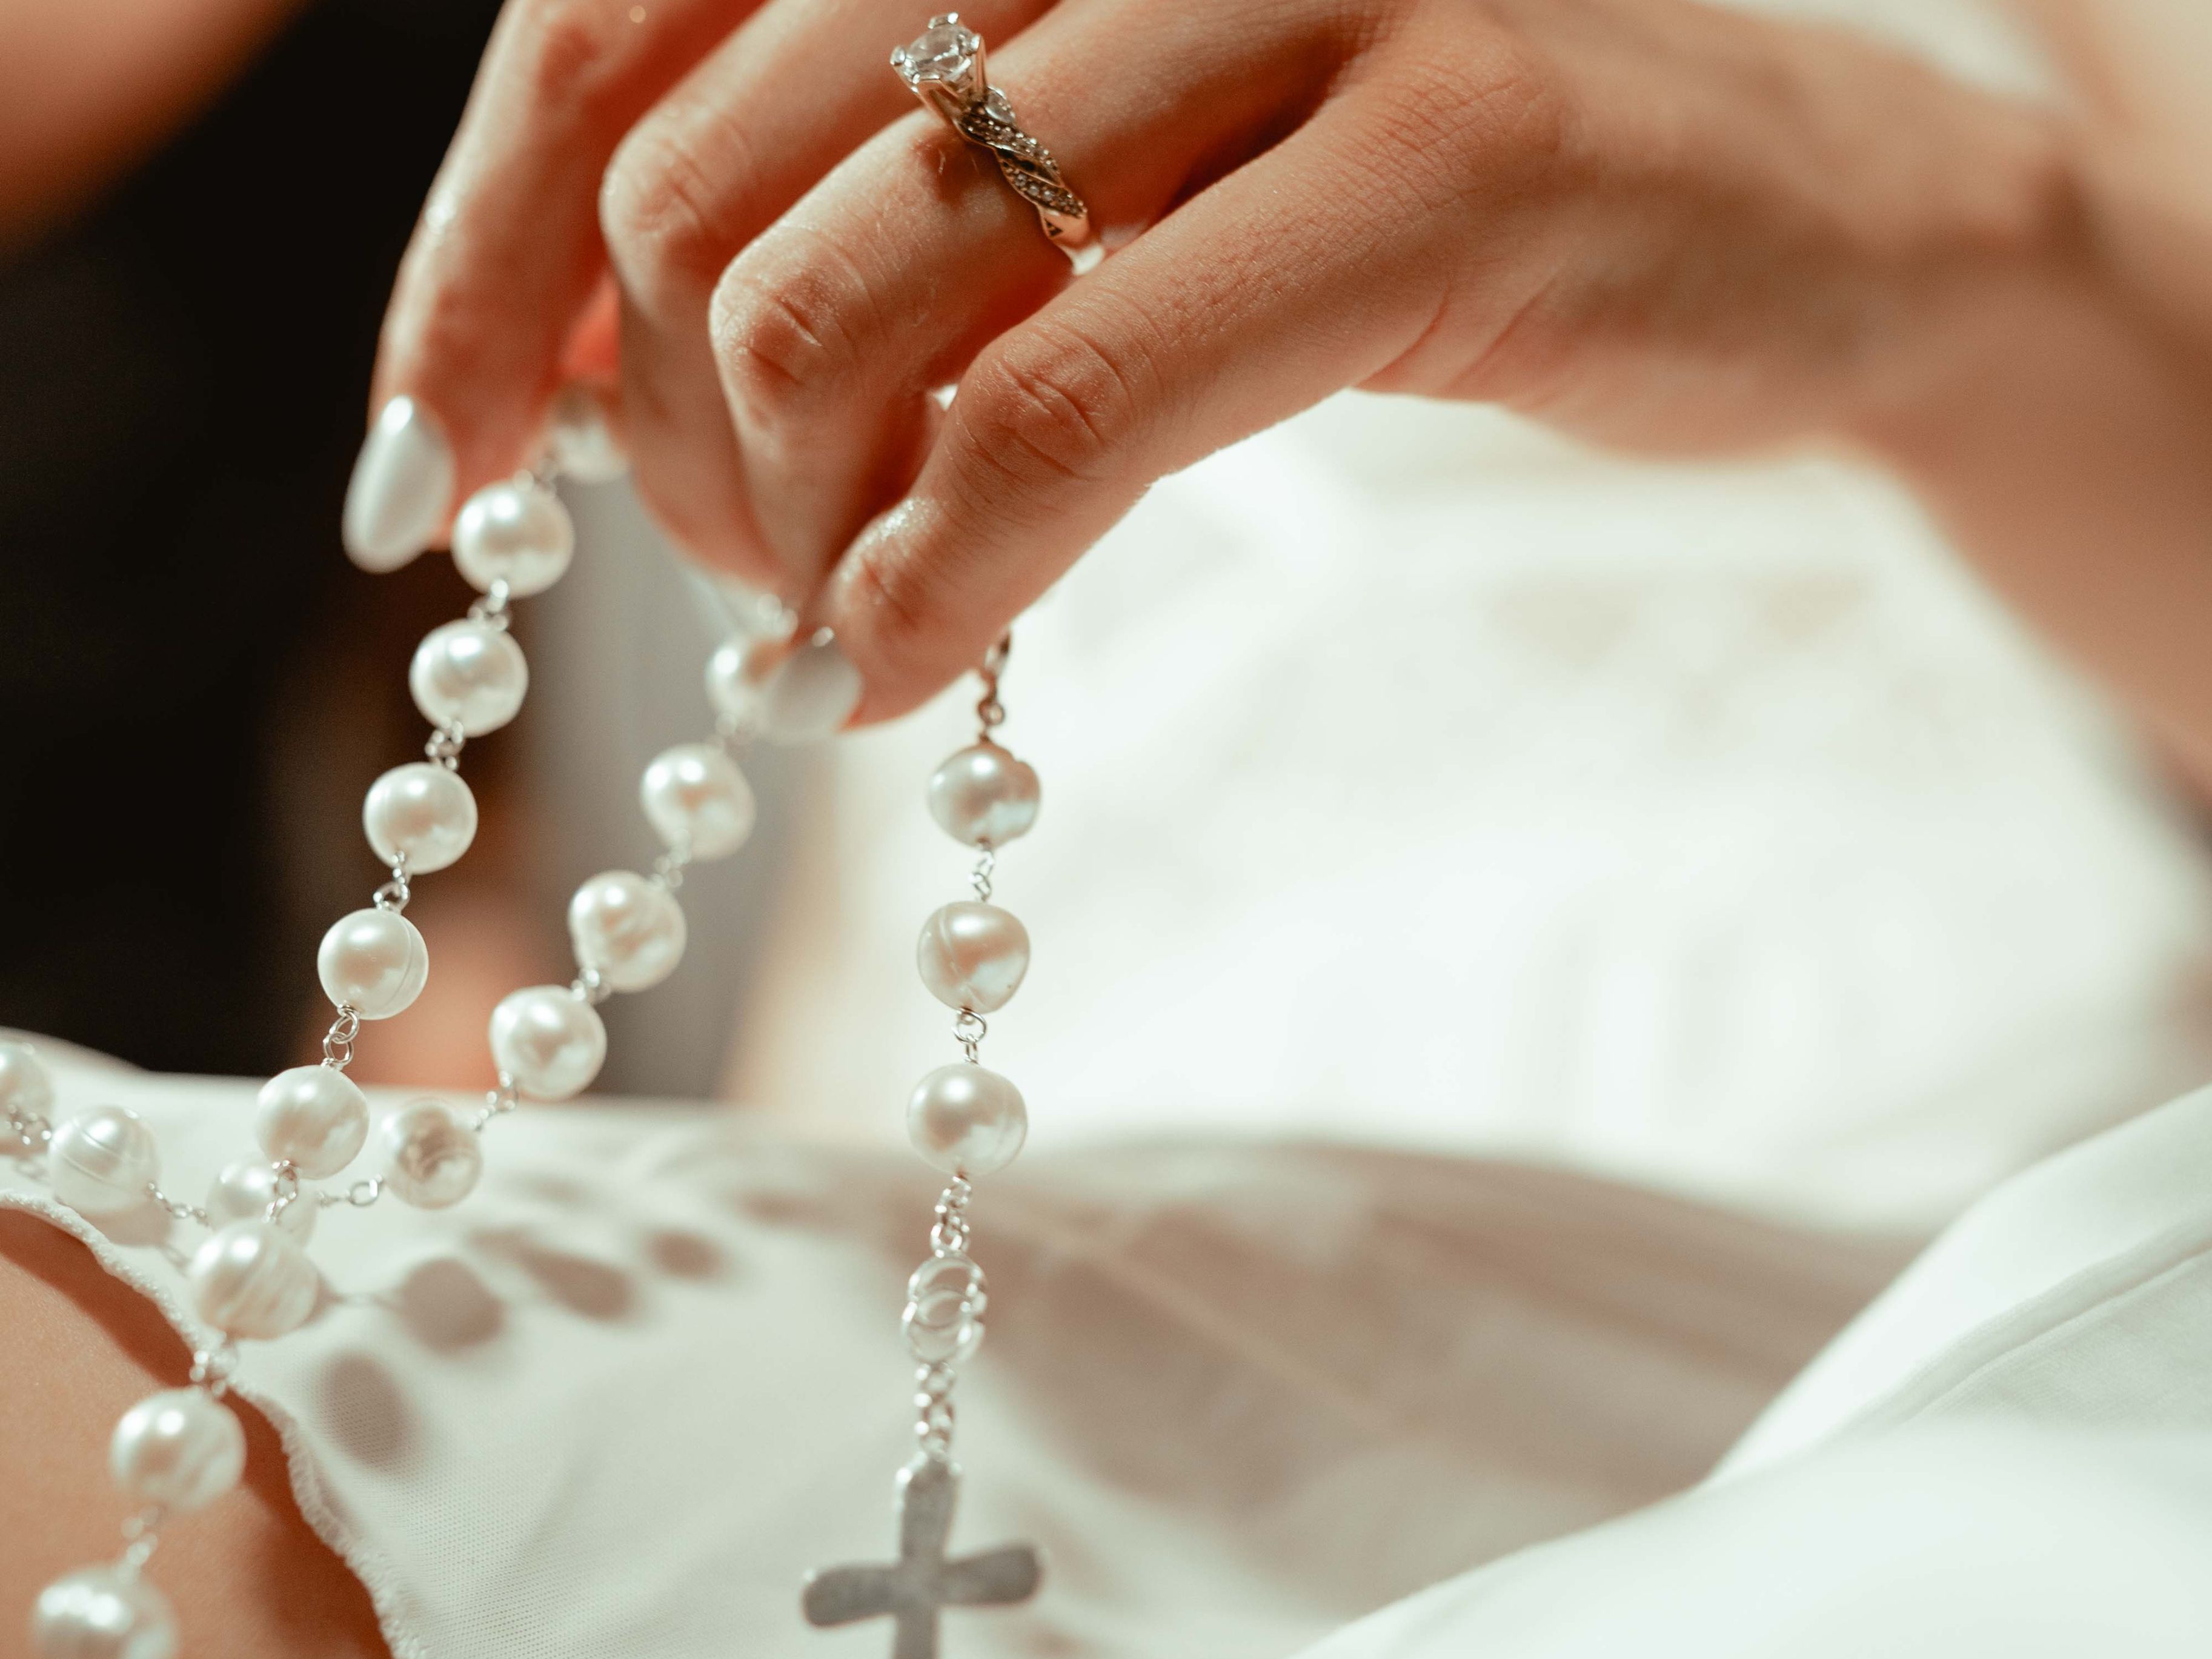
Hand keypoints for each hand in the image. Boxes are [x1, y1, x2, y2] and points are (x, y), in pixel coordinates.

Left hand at [362, 0, 2076, 721]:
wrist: (1785, 208)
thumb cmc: (1386, 204)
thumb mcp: (1078, 181)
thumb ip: (832, 227)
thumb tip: (538, 372)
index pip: (605, 17)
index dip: (469, 265)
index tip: (430, 475)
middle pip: (699, 181)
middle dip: (659, 439)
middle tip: (737, 578)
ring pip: (857, 298)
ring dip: (789, 529)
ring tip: (839, 629)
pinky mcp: (1440, 158)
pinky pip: (1067, 406)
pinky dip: (941, 576)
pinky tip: (908, 666)